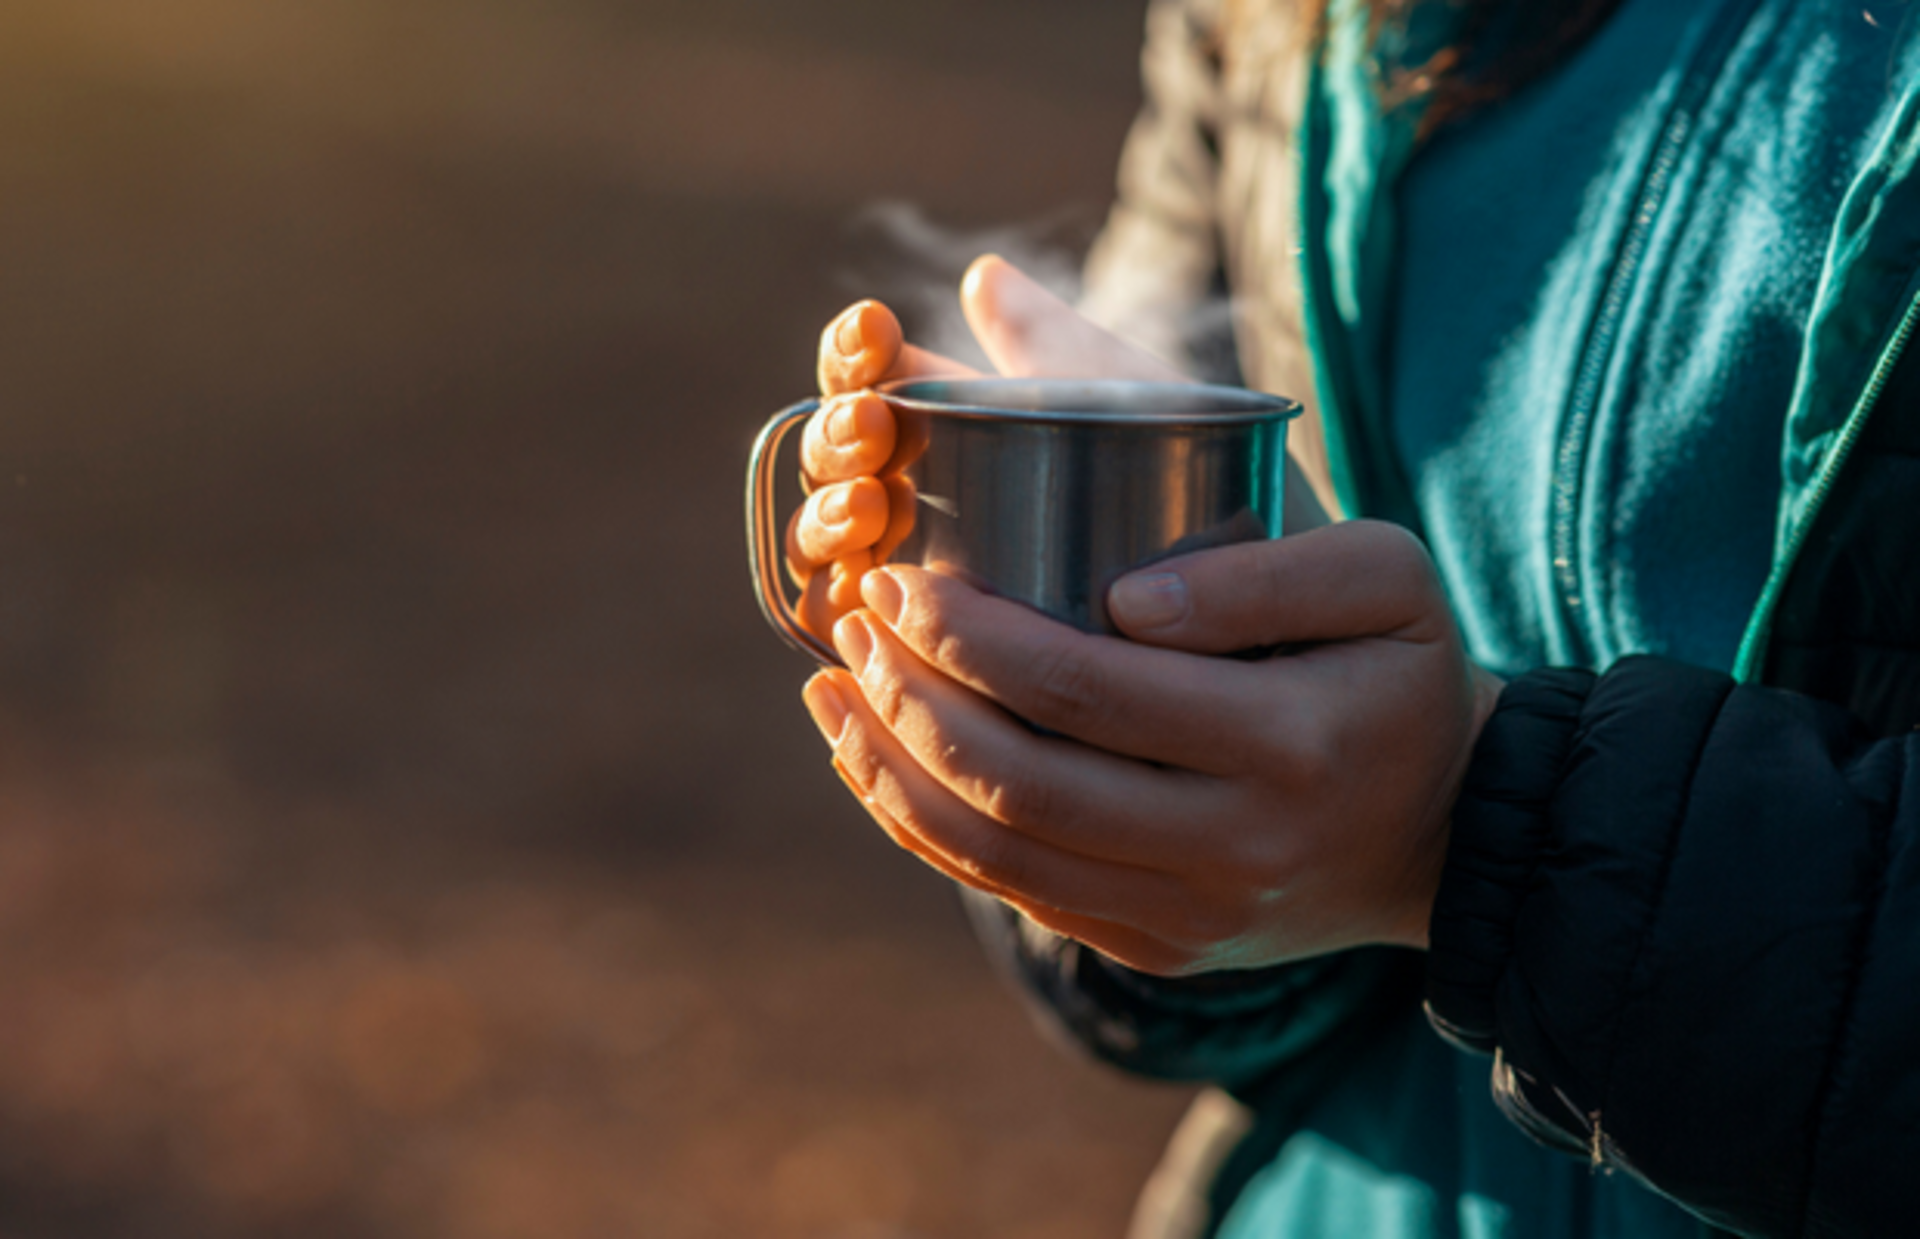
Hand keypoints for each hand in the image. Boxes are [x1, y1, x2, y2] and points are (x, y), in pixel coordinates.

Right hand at [789, 255, 1213, 639]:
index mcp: (942, 425)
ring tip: (867, 506)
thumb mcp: (1132, 409)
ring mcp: (902, 582)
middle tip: (873, 429)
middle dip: (837, 437)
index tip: (877, 332)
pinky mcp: (912, 663)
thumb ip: (1056, 347)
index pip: (866, 377)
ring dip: (824, 519)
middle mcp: (906, 499)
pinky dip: (835, 616)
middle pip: (832, 464)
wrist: (1245, 607)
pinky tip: (855, 606)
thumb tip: (984, 273)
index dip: (855, 352)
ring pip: (825, 550)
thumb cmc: (1193, 493)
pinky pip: (847, 643)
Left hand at [799, 521, 1503, 975]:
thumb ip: (1264, 569)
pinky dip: (923, 827)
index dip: (970, 634)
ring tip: (833, 684)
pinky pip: (1011, 891)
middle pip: (1019, 780)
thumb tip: (1123, 597)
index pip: (1085, 689)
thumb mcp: (1384, 577)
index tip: (904, 577)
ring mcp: (1186, 917)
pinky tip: (871, 760)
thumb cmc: (1399, 674)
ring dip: (892, 766)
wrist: (1441, 833)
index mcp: (1286, 746)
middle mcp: (1231, 850)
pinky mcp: (1154, 947)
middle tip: (856, 615)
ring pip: (995, 852)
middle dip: (910, 695)